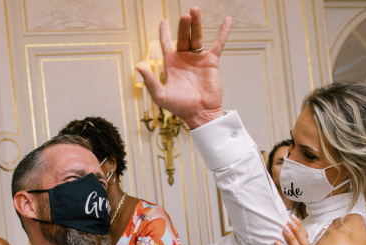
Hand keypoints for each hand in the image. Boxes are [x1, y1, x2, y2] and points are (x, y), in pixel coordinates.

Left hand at [136, 8, 231, 128]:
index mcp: (171, 64)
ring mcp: (198, 59)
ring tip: (195, 11)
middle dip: (183, 26)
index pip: (167, 43)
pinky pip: (218, 44)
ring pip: (197, 37)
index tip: (164, 21)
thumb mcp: (161, 95)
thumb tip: (138, 65)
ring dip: (197, 24)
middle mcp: (184, 58)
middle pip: (183, 36)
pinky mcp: (211, 62)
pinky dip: (223, 32)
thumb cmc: (180, 107)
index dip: (165, 32)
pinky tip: (227, 20)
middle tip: (185, 15)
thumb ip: (149, 80)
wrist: (200, 114)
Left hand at [257, 216, 309, 244]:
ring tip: (284, 229)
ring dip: (292, 239)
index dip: (301, 228)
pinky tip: (276, 244)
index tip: (293, 217)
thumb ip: (281, 243)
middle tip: (289, 221)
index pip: (305, 239)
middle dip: (298, 230)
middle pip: (305, 244)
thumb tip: (275, 225)